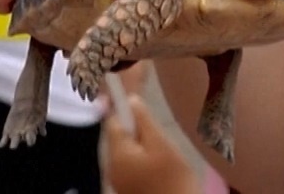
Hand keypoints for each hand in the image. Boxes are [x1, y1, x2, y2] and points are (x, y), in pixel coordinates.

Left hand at [103, 79, 204, 193]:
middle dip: (134, 127)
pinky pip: (129, 163)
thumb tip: (131, 100)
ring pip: (124, 149)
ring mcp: (117, 179)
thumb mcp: (161, 144)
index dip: (123, 106)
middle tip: (156, 128)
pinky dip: (140, 157)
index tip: (138, 99)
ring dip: (138, 142)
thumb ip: (144, 121)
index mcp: (117, 153)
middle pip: (117, 135)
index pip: (113, 120)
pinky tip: (157, 162)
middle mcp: (111, 166)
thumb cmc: (173, 178)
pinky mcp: (126, 188)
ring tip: (160, 146)